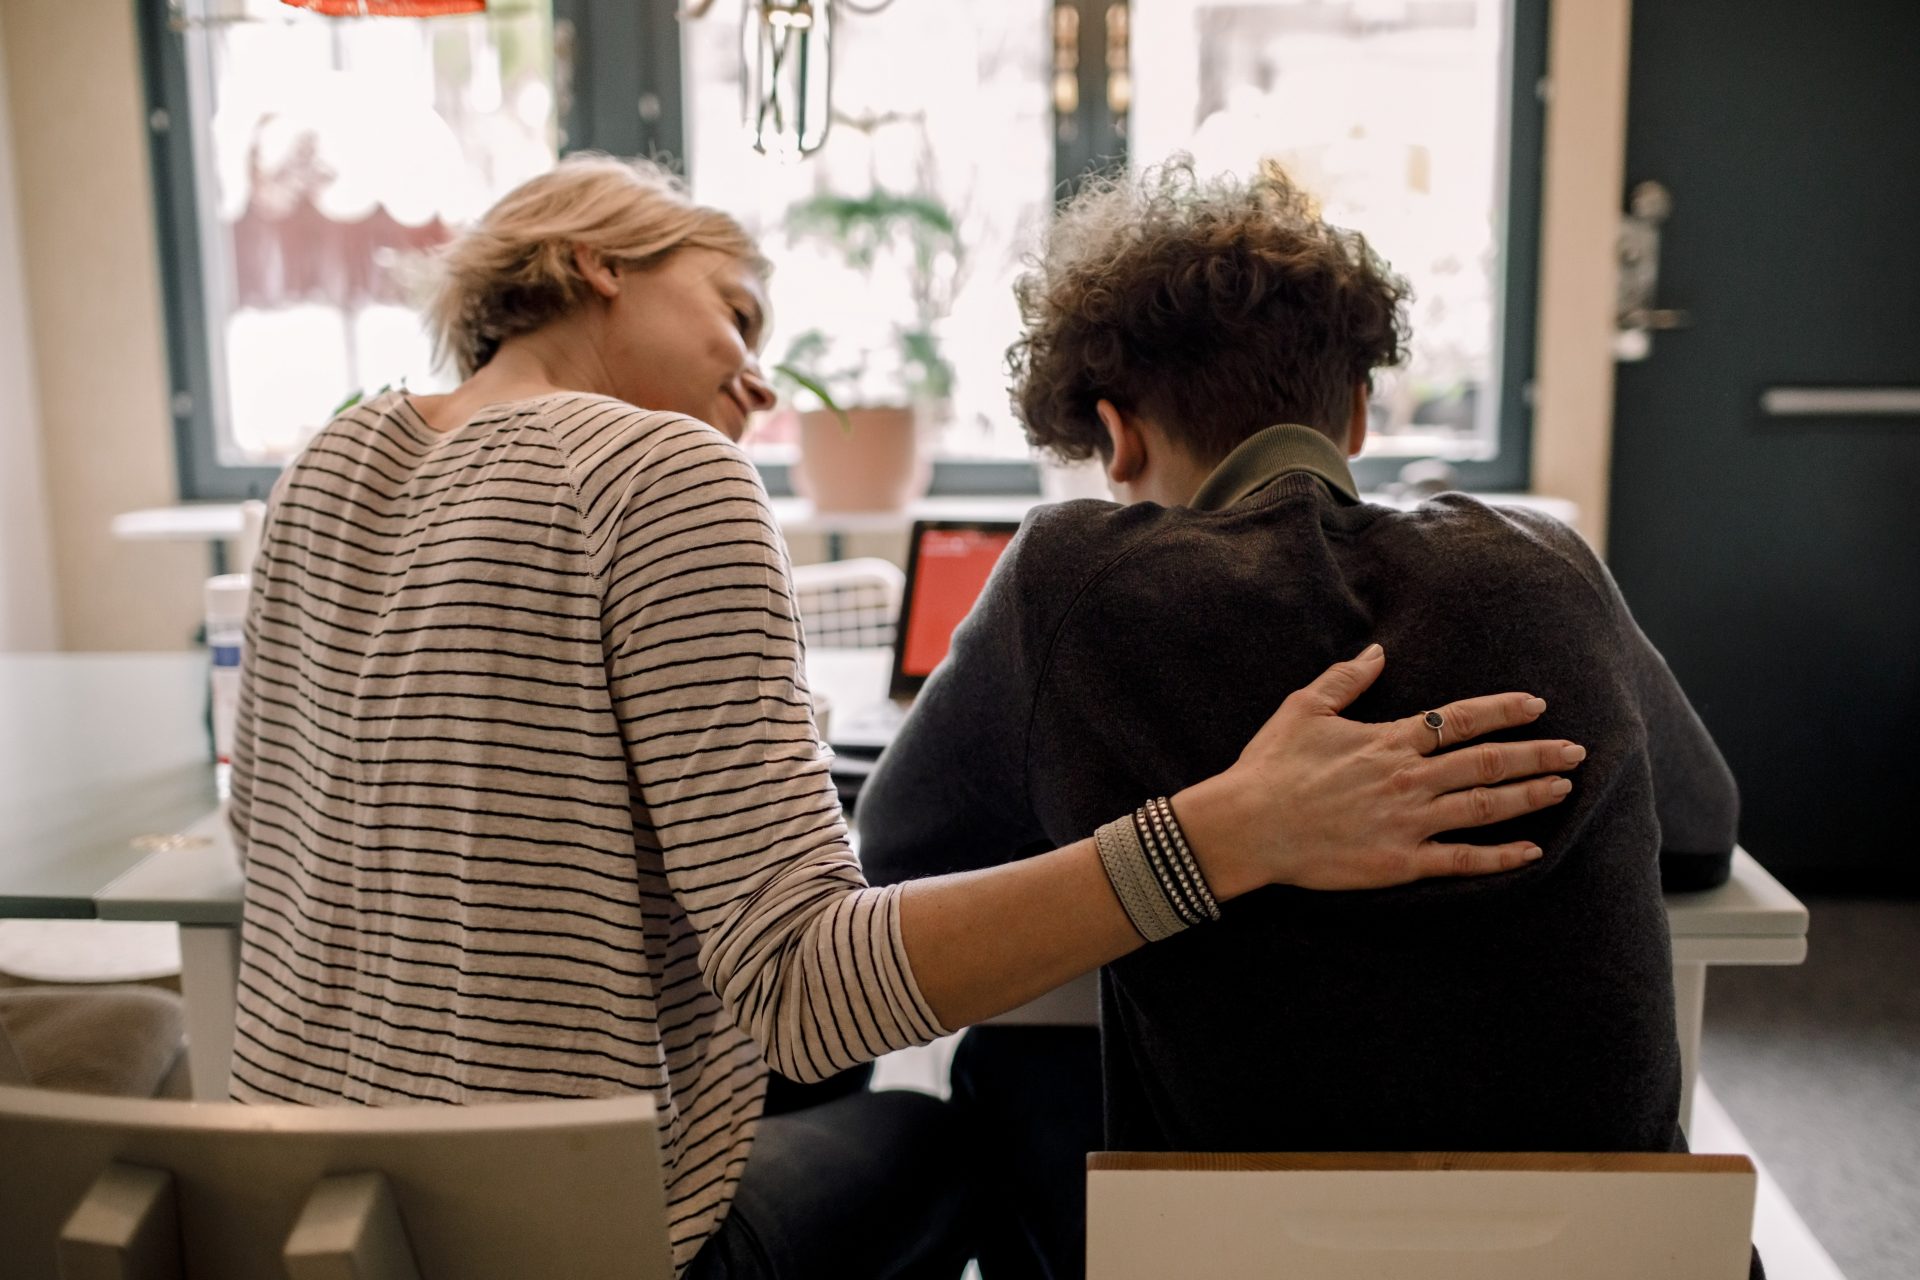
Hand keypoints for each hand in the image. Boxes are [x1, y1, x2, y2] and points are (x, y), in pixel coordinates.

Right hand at [1174, 644, 1582, 898]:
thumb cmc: (1271, 766)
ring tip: (1563, 788)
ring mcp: (1408, 822)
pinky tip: (1531, 852)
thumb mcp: (1303, 709)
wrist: (1249, 825)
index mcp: (1388, 740)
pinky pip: (1461, 860)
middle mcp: (1408, 778)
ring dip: (1529, 796)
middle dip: (1537, 754)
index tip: (1537, 706)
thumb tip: (1378, 652)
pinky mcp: (1400, 862)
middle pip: (1486, 762)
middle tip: (1578, 751)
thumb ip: (1345, 679)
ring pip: (1484, 807)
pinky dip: (1499, 857)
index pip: (1459, 720)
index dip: (1502, 711)